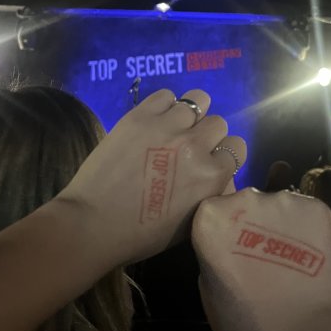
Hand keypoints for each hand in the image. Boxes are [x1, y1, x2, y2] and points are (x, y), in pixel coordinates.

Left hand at [58, 89, 245, 264]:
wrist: (93, 224)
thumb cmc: (142, 235)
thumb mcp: (191, 224)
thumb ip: (212, 195)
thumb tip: (221, 177)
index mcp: (213, 176)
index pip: (237, 148)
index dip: (222, 154)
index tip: (209, 160)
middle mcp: (196, 145)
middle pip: (218, 123)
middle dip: (207, 134)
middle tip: (188, 147)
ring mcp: (168, 126)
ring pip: (199, 99)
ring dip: (190, 113)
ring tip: (174, 126)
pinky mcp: (142, 115)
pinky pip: (166, 95)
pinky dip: (165, 105)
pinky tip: (155, 120)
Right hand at [192, 189, 330, 330]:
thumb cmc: (247, 325)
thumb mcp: (209, 288)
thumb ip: (214, 251)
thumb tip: (227, 240)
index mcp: (211, 217)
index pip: (215, 209)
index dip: (226, 229)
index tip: (234, 249)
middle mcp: (248, 198)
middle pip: (248, 201)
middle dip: (254, 220)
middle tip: (264, 254)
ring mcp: (285, 201)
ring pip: (280, 205)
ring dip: (283, 224)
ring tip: (291, 257)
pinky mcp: (319, 209)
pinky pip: (308, 213)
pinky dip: (309, 229)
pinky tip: (312, 256)